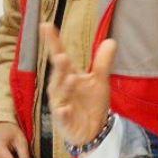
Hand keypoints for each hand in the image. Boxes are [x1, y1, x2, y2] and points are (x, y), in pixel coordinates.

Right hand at [42, 25, 114, 148]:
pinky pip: (62, 116)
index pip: (58, 55)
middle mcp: (61, 88)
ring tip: (70, 77)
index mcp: (68, 76)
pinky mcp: (65, 122)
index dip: (53, 41)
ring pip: (59, 94)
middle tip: (61, 55)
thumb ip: (102, 62)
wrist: (93, 131)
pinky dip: (62, 113)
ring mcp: (61, 105)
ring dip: (64, 87)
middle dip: (59, 67)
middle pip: (58, 75)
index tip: (46, 26)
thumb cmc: (91, 103)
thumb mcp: (99, 81)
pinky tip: (64, 109)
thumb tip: (111, 40)